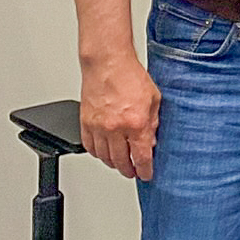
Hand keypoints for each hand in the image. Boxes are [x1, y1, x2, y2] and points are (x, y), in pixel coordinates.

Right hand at [80, 53, 159, 180]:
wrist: (107, 64)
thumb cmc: (130, 76)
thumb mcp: (154, 99)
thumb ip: (153, 122)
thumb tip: (152, 140)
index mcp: (135, 123)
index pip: (140, 156)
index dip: (145, 170)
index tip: (147, 175)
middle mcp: (115, 128)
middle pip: (121, 161)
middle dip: (129, 170)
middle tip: (134, 172)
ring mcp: (98, 127)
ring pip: (104, 157)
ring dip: (113, 164)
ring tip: (121, 164)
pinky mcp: (85, 123)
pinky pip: (90, 147)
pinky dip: (98, 154)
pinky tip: (105, 152)